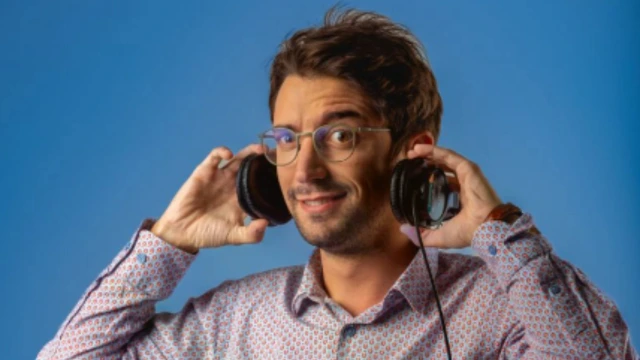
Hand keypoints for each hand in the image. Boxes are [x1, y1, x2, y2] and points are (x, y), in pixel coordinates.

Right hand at [151, 144, 268, 253]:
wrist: (181, 232)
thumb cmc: (208, 234)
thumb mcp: (233, 237)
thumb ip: (251, 234)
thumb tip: (265, 223)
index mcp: (244, 199)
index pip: (263, 185)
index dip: (273, 178)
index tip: (286, 174)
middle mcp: (234, 186)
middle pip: (254, 168)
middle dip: (266, 161)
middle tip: (279, 155)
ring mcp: (221, 177)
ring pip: (239, 158)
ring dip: (249, 151)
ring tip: (260, 150)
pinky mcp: (205, 171)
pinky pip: (215, 156)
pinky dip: (222, 151)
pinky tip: (229, 154)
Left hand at [400, 144, 501, 248]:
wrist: (485, 228)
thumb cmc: (467, 232)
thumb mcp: (439, 236)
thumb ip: (421, 234)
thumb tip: (403, 229)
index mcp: (457, 199)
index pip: (440, 184)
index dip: (425, 179)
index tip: (410, 177)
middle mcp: (461, 185)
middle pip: (440, 168)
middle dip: (425, 163)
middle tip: (408, 162)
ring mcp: (466, 176)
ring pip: (444, 159)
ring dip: (427, 153)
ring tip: (411, 152)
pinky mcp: (468, 169)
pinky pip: (449, 156)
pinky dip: (434, 150)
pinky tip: (419, 149)